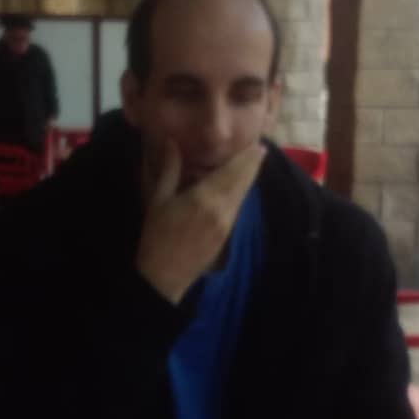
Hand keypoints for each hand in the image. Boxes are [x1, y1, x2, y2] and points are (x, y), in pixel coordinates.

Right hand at [135, 139, 265, 303]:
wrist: (165, 276)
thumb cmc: (156, 237)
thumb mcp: (158, 200)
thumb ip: (169, 169)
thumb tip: (171, 141)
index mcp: (205, 197)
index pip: (234, 171)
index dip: (248, 157)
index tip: (258, 143)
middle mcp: (222, 209)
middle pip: (245, 182)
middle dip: (254, 164)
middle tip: (261, 148)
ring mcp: (228, 223)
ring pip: (244, 195)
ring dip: (249, 178)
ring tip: (254, 162)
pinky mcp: (228, 234)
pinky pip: (238, 207)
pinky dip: (241, 193)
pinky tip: (238, 187)